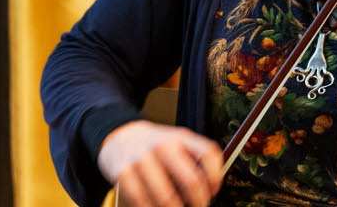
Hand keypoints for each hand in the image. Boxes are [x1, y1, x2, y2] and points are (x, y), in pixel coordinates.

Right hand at [98, 120, 222, 206]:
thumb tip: (209, 189)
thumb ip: (193, 160)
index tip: (213, 191)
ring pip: (167, 197)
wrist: (120, 137)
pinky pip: (142, 201)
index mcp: (180, 137)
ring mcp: (141, 158)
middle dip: (199, 202)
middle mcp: (162, 145)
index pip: (208, 153)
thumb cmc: (154, 147)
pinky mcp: (123, 172)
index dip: (216, 176)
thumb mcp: (176, 143)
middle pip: (191, 180)